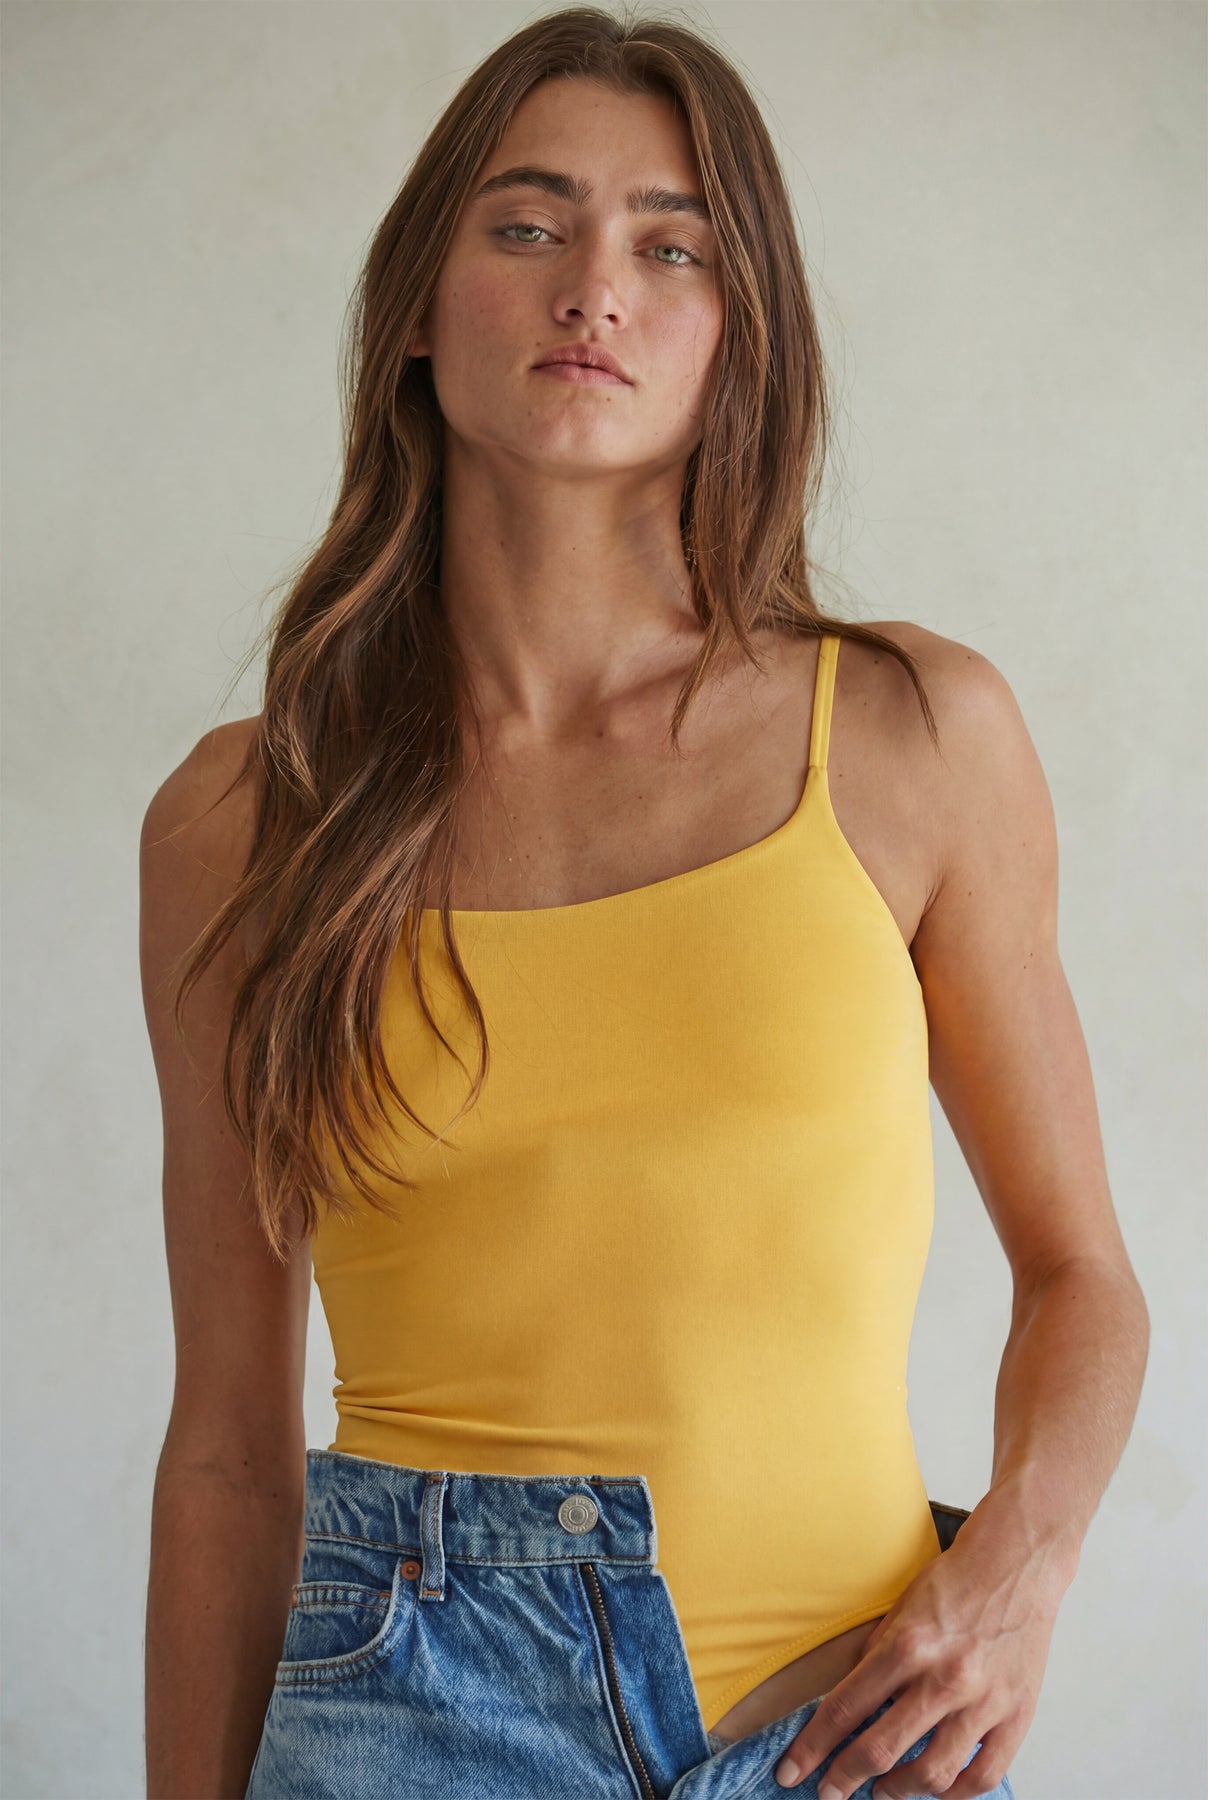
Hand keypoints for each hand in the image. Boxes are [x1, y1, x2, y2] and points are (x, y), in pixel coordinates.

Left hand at [772, 1512, 1067, 1797]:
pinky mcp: (1016, 1716)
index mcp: (907, 1645)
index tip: (791, 1772)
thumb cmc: (954, 1582)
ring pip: (932, 1774)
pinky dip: (955, 1794)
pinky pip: (983, 1777)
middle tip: (828, 1793)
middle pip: (881, 1749)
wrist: (1016, 1563)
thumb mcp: (900, 1607)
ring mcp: (983, 1701)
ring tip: (882, 1792)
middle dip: (845, 1778)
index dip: (813, 1747)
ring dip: (898, 1791)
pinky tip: (936, 1790)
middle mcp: (944, 1677)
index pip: (845, 1708)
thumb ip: (876, 1656)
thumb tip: (851, 1702)